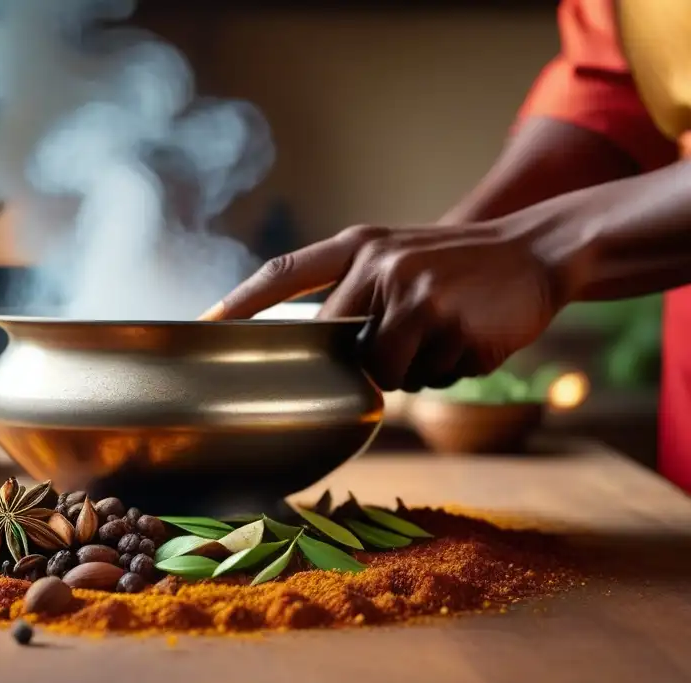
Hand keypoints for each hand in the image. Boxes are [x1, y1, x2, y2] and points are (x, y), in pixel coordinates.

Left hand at [203, 219, 575, 391]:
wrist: (537, 251)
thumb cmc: (457, 263)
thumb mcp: (398, 256)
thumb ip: (353, 293)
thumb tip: (311, 353)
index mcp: (360, 246)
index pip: (284, 273)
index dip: (241, 302)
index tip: (203, 325)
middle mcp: (381, 265)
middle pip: (342, 348)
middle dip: (371, 359)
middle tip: (414, 332)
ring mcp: (417, 295)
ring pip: (388, 372)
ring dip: (415, 368)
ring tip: (446, 331)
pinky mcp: (452, 325)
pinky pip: (433, 378)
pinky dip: (450, 369)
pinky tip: (471, 336)